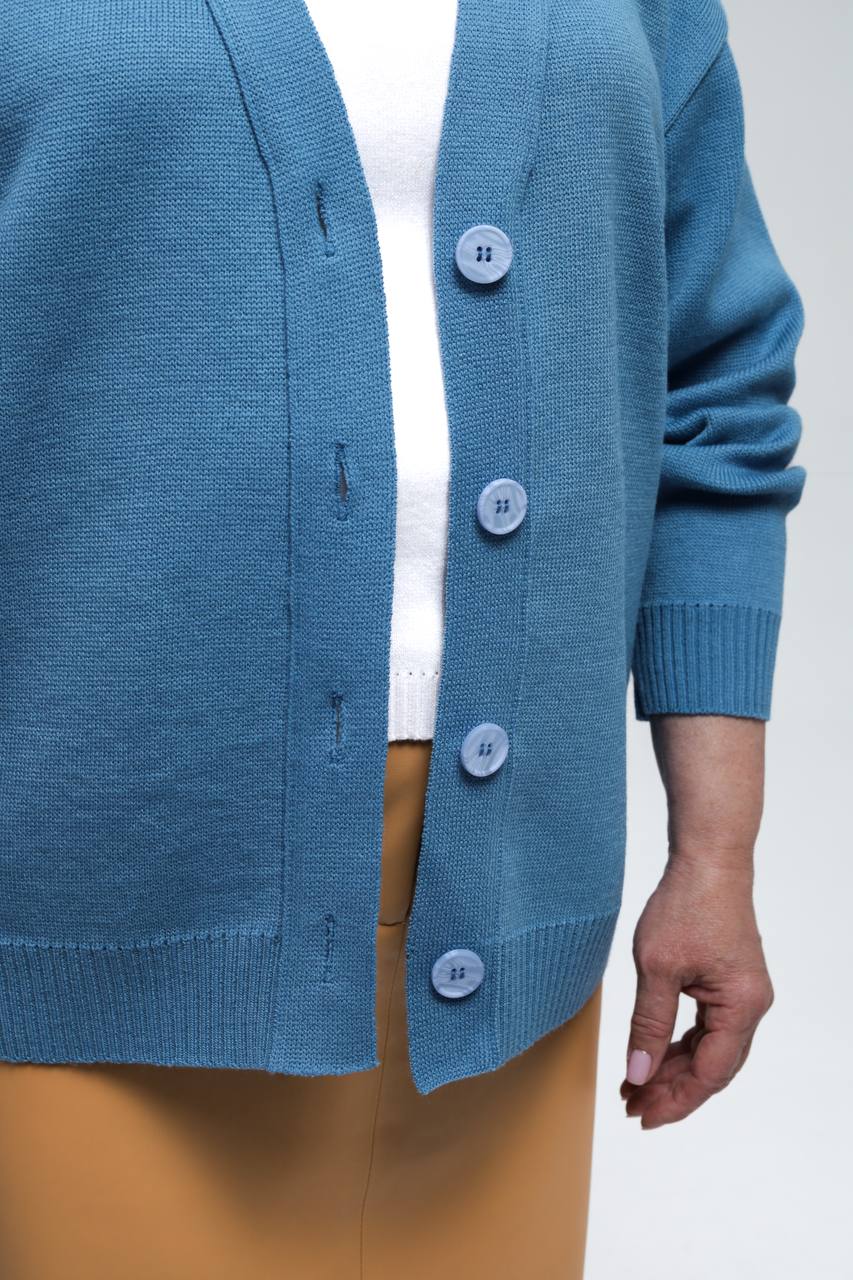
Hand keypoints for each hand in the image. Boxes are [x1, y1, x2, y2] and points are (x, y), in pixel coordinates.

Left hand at [620, 854, 773, 1127]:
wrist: (707, 860)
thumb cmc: (686, 905)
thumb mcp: (657, 968)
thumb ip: (648, 1025)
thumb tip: (638, 1073)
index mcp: (741, 1007)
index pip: (709, 1073)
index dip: (675, 1100)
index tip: (641, 1116)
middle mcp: (750, 1005)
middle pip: (713, 1068)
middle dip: (673, 1090)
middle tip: (631, 1106)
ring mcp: (742, 994)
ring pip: (710, 1049)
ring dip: (674, 1069)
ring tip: (635, 1084)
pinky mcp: (729, 982)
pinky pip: (708, 1028)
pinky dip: (680, 1044)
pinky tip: (654, 1053)